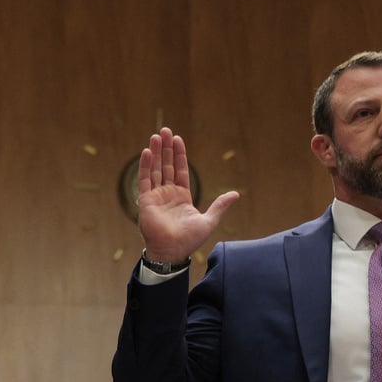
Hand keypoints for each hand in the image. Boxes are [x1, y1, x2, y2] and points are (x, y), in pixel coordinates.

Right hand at [137, 127, 239, 262]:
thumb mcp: (210, 220)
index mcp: (182, 196)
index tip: (178, 139)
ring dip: (156, 152)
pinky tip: (147, 151)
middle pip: (167, 165)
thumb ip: (220, 206)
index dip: (180, 155)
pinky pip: (145, 179)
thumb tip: (236, 194)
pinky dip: (146, 165)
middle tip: (165, 130)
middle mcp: (168, 193)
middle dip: (167, 148)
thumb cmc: (190, 240)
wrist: (173, 251)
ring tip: (156, 135)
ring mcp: (156, 195)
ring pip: (155, 168)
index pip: (180, 170)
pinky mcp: (146, 200)